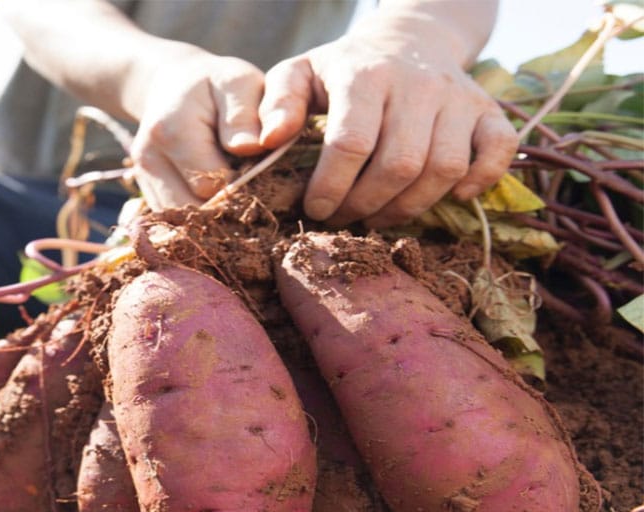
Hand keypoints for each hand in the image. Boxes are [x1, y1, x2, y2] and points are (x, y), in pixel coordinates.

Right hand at [128, 50, 267, 208]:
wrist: (173, 86)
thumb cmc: (215, 85)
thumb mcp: (237, 82)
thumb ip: (245, 113)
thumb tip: (251, 147)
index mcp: (172, 130)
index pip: (213, 184)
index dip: (245, 184)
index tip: (262, 169)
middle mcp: (148, 159)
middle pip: (195, 210)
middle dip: (229, 206)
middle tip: (255, 187)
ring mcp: (143, 179)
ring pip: (183, 224)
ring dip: (214, 217)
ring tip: (237, 193)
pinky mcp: (146, 193)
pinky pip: (176, 223)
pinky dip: (200, 219)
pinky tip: (218, 198)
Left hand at [257, 26, 517, 228]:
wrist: (409, 39)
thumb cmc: (342, 69)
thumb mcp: (299, 74)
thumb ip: (277, 104)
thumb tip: (265, 141)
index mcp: (365, 75)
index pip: (351, 143)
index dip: (331, 187)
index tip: (314, 209)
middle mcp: (418, 84)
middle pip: (399, 164)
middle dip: (365, 204)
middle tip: (343, 218)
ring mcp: (458, 97)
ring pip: (444, 168)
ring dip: (409, 206)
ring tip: (377, 215)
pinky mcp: (488, 110)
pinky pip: (500, 151)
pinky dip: (480, 180)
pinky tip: (450, 197)